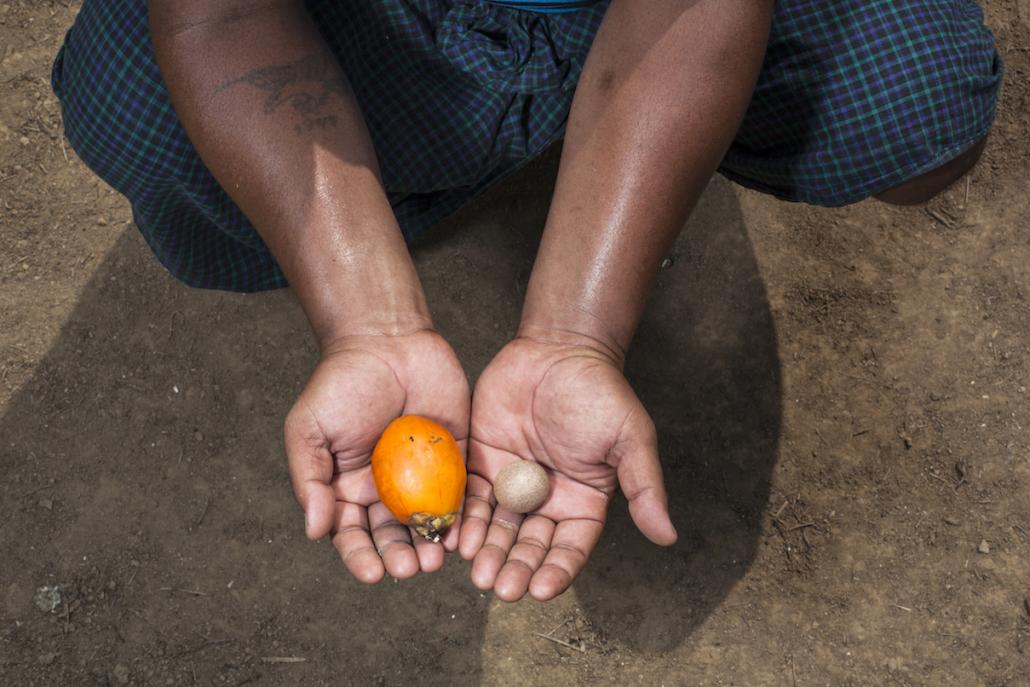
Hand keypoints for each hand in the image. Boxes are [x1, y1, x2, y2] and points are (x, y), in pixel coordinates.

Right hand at [285, 329, 469, 582]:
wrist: (386, 341)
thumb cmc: (340, 383)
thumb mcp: (309, 429)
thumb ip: (309, 479)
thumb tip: (314, 531)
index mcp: (348, 489)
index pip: (352, 536)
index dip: (360, 557)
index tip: (373, 573)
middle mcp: (386, 491)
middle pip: (393, 537)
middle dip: (399, 556)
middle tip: (410, 567)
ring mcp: (423, 477)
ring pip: (428, 523)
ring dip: (430, 545)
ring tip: (434, 560)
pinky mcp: (455, 459)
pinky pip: (460, 494)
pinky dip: (461, 517)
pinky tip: (461, 534)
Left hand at [459, 333, 676, 600]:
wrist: (559, 348)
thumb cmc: (601, 392)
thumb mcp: (631, 440)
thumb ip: (644, 488)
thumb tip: (667, 536)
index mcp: (582, 502)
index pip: (569, 548)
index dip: (556, 571)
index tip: (541, 590)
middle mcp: (545, 500)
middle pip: (528, 546)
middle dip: (515, 568)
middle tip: (500, 588)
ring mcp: (511, 484)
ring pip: (497, 529)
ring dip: (487, 552)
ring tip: (477, 571)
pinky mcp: (483, 464)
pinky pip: (471, 499)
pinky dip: (464, 520)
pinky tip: (455, 539)